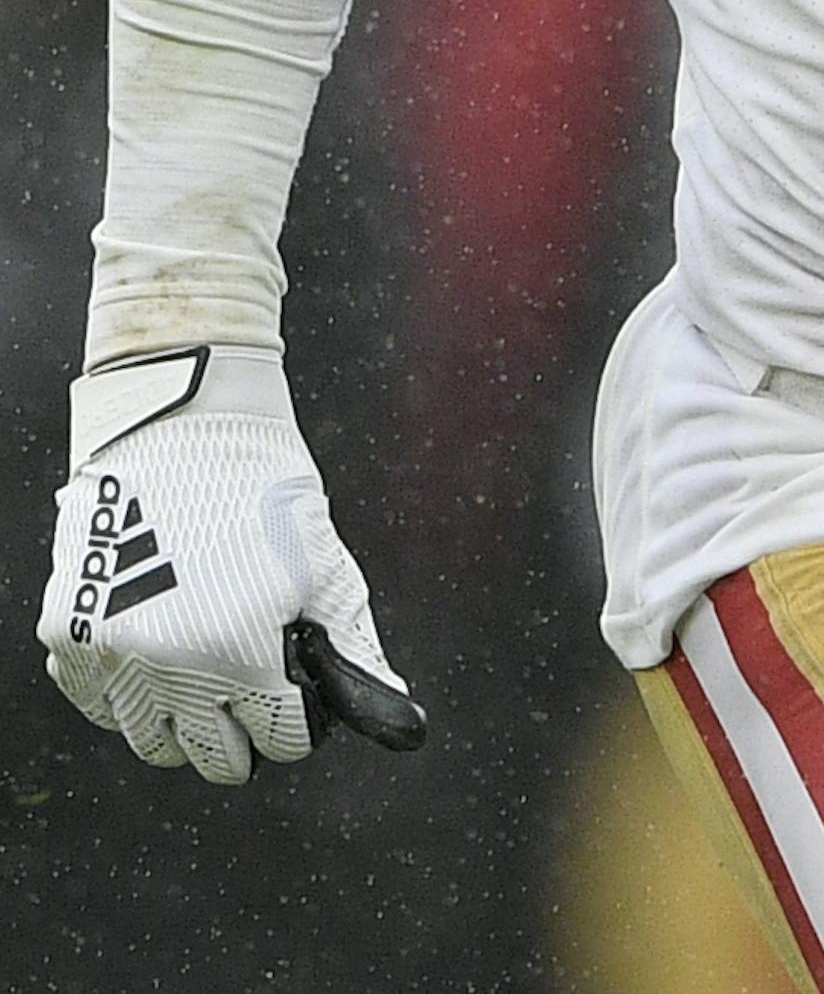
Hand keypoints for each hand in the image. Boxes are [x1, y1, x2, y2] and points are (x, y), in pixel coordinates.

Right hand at [39, 346, 424, 784]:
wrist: (183, 423)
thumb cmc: (266, 490)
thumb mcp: (325, 566)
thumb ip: (355, 650)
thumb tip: (399, 714)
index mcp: (244, 649)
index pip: (281, 737)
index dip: (299, 723)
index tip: (300, 702)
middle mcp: (172, 664)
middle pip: (215, 757)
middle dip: (244, 733)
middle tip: (253, 695)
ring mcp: (113, 654)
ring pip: (153, 743)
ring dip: (185, 724)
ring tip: (206, 679)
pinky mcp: (69, 636)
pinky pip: (99, 706)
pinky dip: (128, 696)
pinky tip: (157, 659)